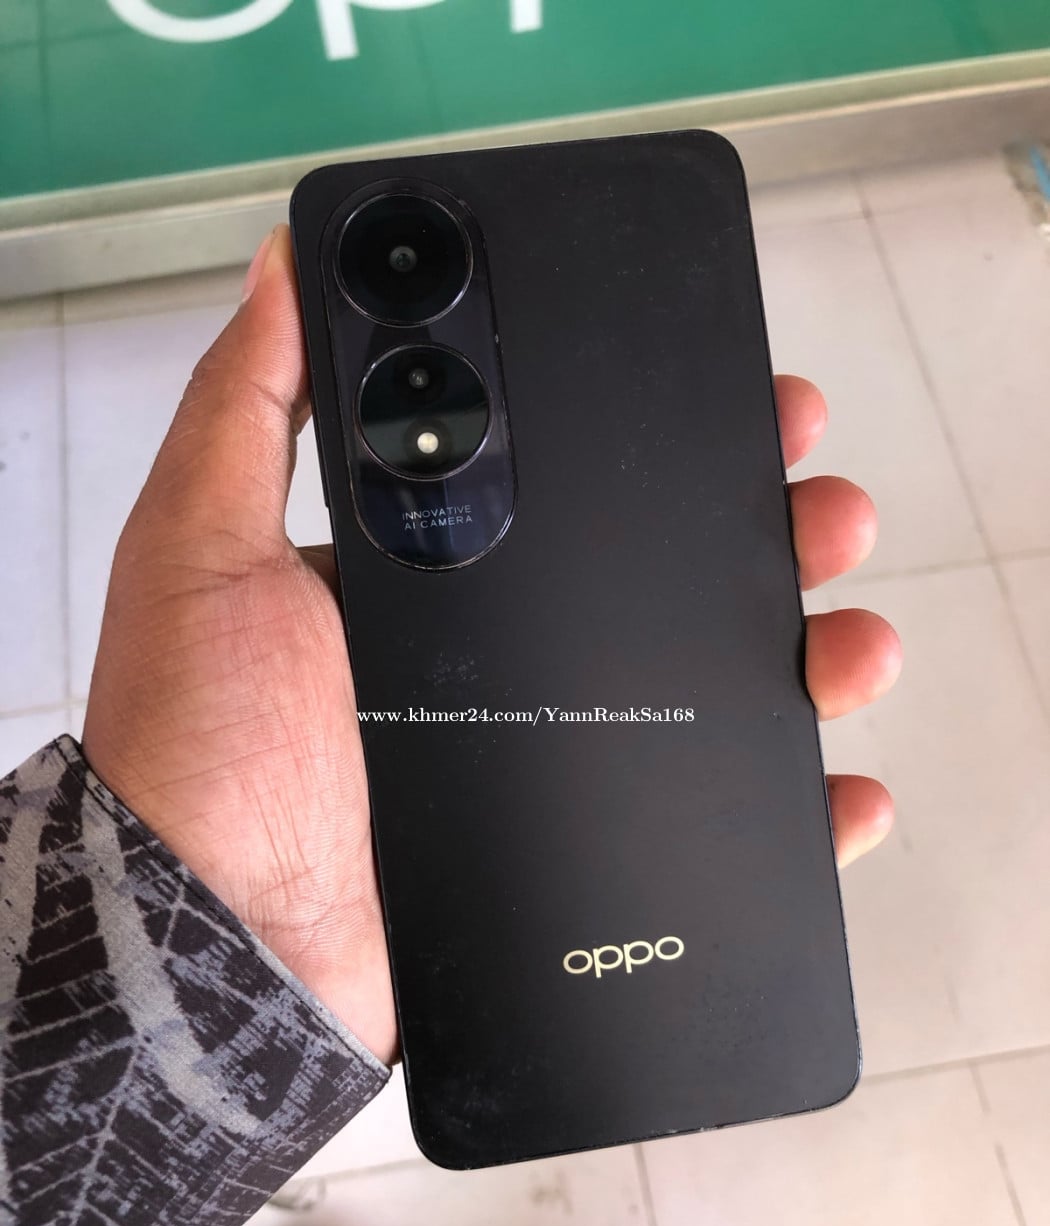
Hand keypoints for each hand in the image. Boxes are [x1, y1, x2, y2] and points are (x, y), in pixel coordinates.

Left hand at [83, 227, 899, 1065]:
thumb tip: (291, 264)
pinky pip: (706, 825)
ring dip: (801, 655)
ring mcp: (543, 760)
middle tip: (818, 504)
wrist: (221, 947)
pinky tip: (837, 784)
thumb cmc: (201, 749)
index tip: (732, 391)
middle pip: (659, 579)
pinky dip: (786, 807)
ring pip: (705, 692)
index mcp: (428, 581)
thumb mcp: (201, 549)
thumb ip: (247, 410)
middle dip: (760, 533)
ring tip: (853, 639)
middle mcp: (495, 663)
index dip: (653, 438)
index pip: (566, 483)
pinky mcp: (573, 855)